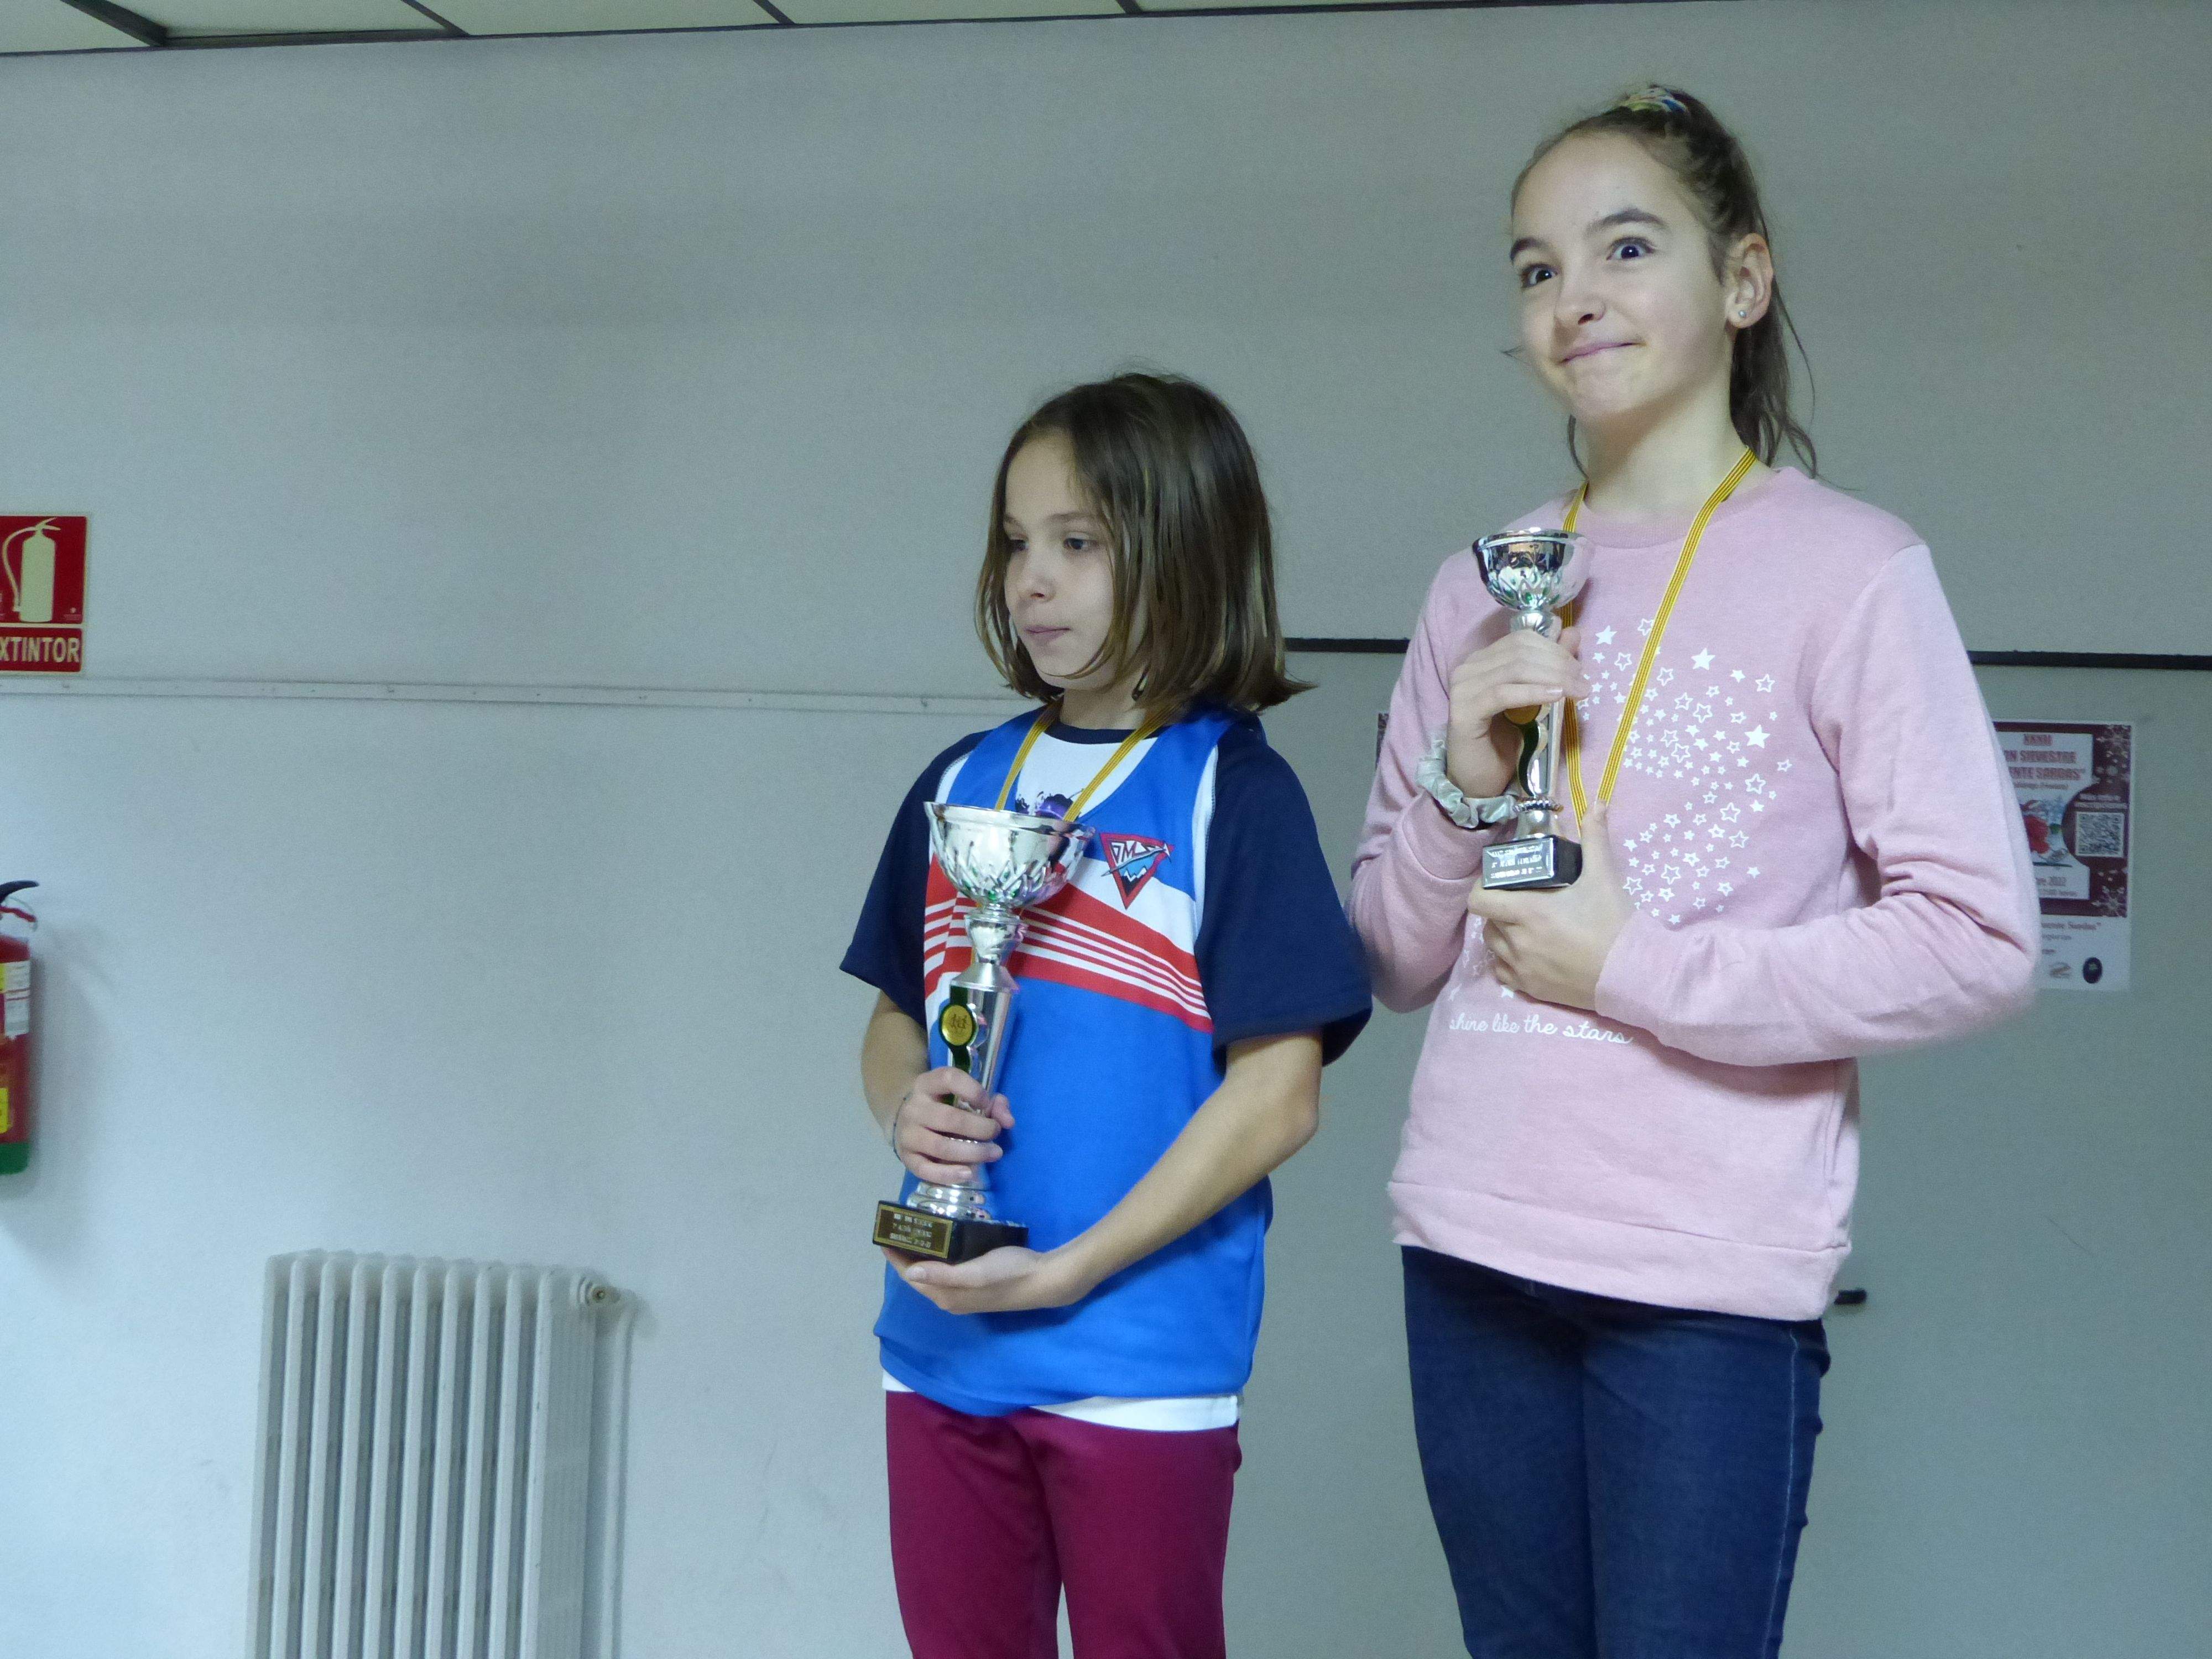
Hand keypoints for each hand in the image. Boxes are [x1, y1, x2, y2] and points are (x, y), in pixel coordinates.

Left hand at [881, 1244, 1095, 1314]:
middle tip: (898, 1227)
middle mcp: (951, 1299)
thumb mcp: (975, 1272)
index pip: (911, 1277)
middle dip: (906, 1255)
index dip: (896, 1257)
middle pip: (920, 1277)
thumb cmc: (1010, 1273)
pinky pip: (946, 1272)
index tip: (884, 1234)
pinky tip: (941, 1242)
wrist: (1045, 1280)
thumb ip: (942, 1274)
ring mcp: (964, 1294)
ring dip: (921, 1256)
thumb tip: (909, 1273)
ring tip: (914, 1231)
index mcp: (947, 1297)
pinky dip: (937, 1258)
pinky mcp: (976, 1285)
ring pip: (933, 1275)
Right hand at [889, 1067, 1013, 1186]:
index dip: (973, 1090)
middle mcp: (914, 1108)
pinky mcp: (906, 1158)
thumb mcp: (964, 1097)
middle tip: (995, 1133)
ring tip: (992, 1154)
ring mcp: (907, 1134)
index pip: (949, 1078)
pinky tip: (969, 1173)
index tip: (987, 1103)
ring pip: (941, 1146)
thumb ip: (992, 1103)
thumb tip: (1008, 1120)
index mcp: (928, 1085)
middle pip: (949, 1118)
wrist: (906, 1123)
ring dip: (972, 1153)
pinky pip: (926, 1169)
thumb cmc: (943, 1107)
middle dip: (980, 1128)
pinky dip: (949, 1174)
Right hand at [1445, 625, 1588, 800]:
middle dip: (1559, 663)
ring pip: (1514, 669)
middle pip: (1520, 651)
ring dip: (1553, 677)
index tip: (1578, 670)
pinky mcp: (1463, 712)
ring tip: (1577, 692)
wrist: (1479, 779)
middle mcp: (1468, 668)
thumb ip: (1550, 665)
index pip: (1521, 639)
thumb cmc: (1505, 741)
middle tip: (1582, 684)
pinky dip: (1532, 692)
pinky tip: (1555, 696)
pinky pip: (1502, 693)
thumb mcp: (1535, 698)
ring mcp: (1462, 688)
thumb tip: (1573, 632)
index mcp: (1483, 660)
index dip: (1554, 649)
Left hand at [1464, 801, 1634, 1009]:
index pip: (1478, 900)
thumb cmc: (1613, 923)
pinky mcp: (1530, 990)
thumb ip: (1594, 837)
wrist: (1632, 973)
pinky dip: (1508, 962)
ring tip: (1524, 925)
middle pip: (1488, 921)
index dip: (1482, 888)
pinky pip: (1503, 973)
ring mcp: (1521, 968)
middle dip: (1499, 908)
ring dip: (1502, 933)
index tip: (1498, 882)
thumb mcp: (1603, 877)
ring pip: (1493, 947)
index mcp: (1527, 912)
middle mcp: (1517, 941)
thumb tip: (1597, 802)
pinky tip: (1527, 953)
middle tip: (1520, 900)